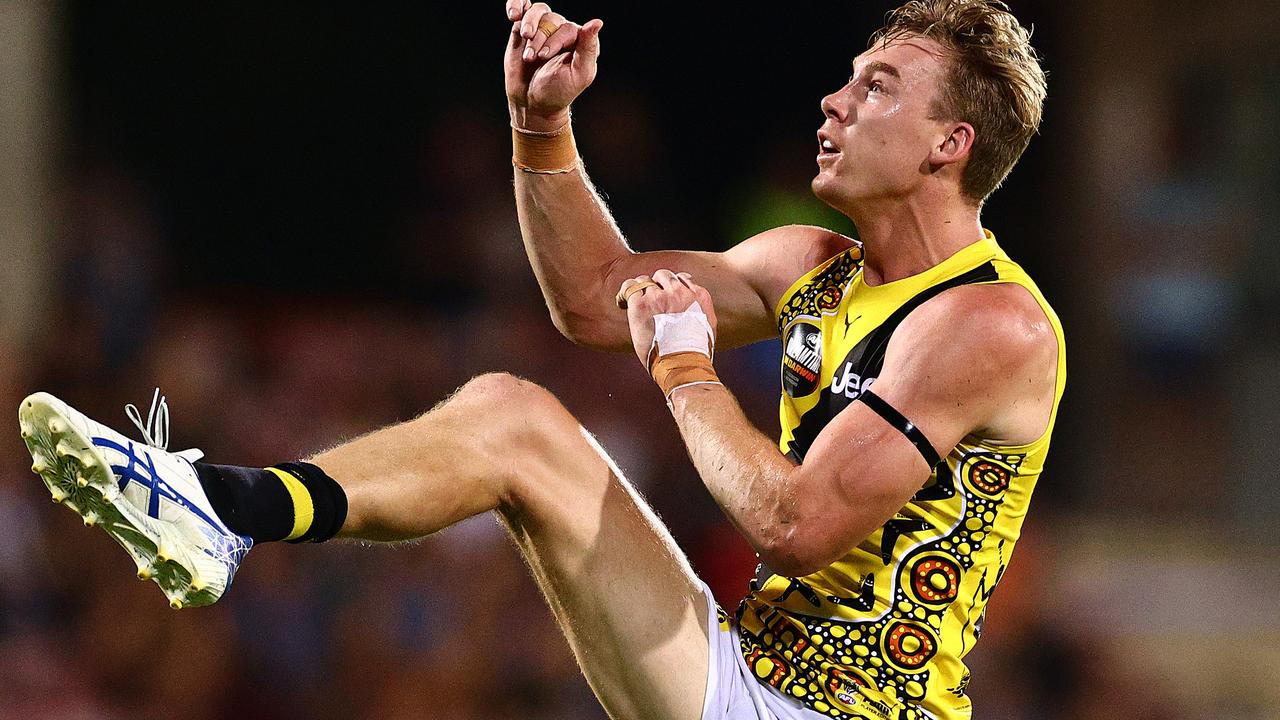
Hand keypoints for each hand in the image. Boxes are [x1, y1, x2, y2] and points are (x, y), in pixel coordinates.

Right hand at [504, 2, 603, 131]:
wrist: (532, 102)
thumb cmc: (558, 92)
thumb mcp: (579, 74)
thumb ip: (588, 48)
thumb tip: (597, 22)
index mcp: (580, 41)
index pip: (568, 29)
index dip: (554, 41)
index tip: (543, 57)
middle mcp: (563, 31)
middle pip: (551, 19)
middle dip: (539, 39)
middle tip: (532, 58)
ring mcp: (543, 29)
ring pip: (537, 11)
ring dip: (529, 24)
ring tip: (524, 39)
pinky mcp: (523, 29)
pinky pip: (522, 7)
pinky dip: (516, 5)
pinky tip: (513, 14)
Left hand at [618, 270, 718, 369]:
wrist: (682, 363)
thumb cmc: (695, 353)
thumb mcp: (708, 327)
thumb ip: (701, 310)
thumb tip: (694, 306)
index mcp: (698, 295)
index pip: (682, 278)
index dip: (672, 286)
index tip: (666, 295)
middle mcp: (678, 292)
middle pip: (663, 276)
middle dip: (656, 285)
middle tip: (651, 300)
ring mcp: (659, 297)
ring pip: (645, 280)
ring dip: (641, 291)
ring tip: (638, 304)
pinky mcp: (641, 305)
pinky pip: (630, 288)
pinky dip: (626, 293)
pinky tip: (623, 302)